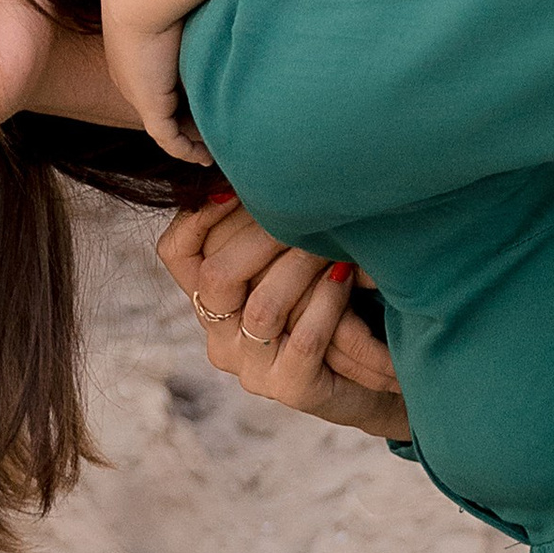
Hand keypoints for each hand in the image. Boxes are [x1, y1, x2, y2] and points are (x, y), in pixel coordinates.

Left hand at [100, 0, 210, 162]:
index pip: (164, 77)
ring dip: (193, 136)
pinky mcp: (149, 104)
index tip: (211, 96)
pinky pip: (168, 137)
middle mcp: (136, 72)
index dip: (186, 90)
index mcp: (140, 47)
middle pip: (167, 103)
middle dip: (191, 117)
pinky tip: (205, 156)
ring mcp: (140, 90)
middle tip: (219, 126)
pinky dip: (187, 149)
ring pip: (170, 122)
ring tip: (219, 145)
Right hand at [155, 197, 410, 440]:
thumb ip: (268, 224)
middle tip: (300, 208)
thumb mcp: (294, 255)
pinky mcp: (290, 390)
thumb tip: (262, 162)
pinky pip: (304, 341)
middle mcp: (219, 336)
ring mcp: (251, 368)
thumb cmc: (332, 297)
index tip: (230, 184)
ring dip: (301, 266)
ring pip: (263, 308)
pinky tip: (347, 274)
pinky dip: (328, 303)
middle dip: (260, 234)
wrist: (377, 369)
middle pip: (217, 276)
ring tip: (333, 242)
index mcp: (210, 299)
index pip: (176, 252)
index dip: (196, 216)